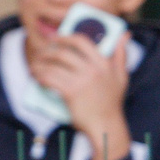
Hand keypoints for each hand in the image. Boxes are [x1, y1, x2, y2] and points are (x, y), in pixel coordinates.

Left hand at [29, 33, 132, 159]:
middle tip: (40, 54)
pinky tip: (37, 78)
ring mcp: (81, 81)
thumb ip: (121, 54)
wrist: (106, 126)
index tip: (55, 37)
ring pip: (53, 65)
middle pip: (63, 52)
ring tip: (34, 67)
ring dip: (39, 64)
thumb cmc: (112, 101)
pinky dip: (40, 77)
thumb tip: (125, 34)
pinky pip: (49, 79)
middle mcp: (93, 69)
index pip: (81, 41)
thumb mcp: (121, 76)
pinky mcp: (70, 92)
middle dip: (47, 51)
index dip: (65, 36)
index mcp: (104, 62)